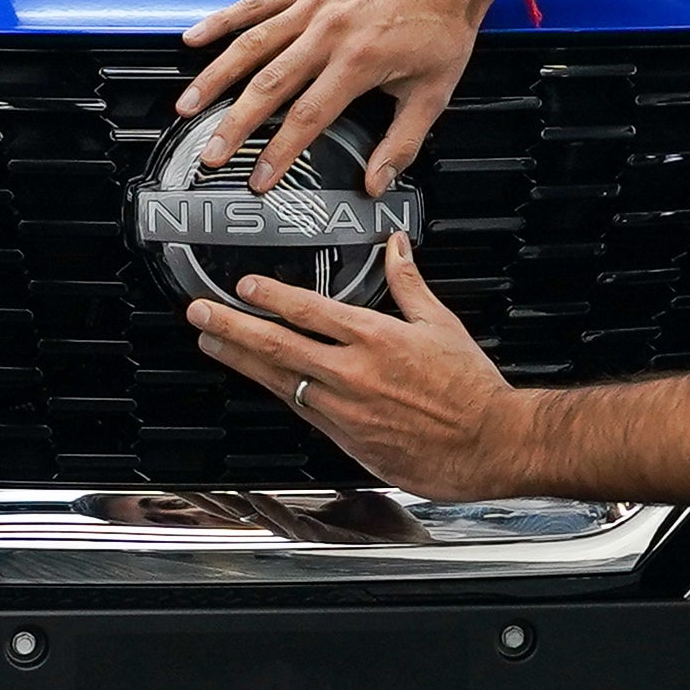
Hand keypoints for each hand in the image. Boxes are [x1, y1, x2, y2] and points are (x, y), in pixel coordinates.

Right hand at [179, 0, 503, 190]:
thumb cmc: (442, 25)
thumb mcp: (434, 93)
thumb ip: (401, 142)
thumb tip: (375, 182)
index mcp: (358, 61)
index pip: (308, 116)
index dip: (279, 152)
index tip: (260, 179)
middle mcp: (328, 32)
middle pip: (269, 85)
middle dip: (235, 125)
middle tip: (211, 154)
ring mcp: (313, 6)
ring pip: (251, 45)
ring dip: (215, 78)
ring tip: (188, 106)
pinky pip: (257, 5)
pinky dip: (223, 22)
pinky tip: (194, 39)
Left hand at [183, 240, 529, 495]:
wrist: (489, 444)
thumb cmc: (471, 388)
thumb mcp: (441, 323)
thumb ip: (408, 283)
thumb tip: (395, 245)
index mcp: (377, 337)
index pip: (310, 310)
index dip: (270, 296)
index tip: (244, 286)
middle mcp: (353, 373)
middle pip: (279, 345)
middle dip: (233, 327)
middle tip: (200, 314)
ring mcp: (345, 410)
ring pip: (280, 380)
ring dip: (241, 360)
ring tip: (211, 343)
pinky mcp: (347, 440)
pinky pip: (301, 410)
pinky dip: (276, 391)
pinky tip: (258, 380)